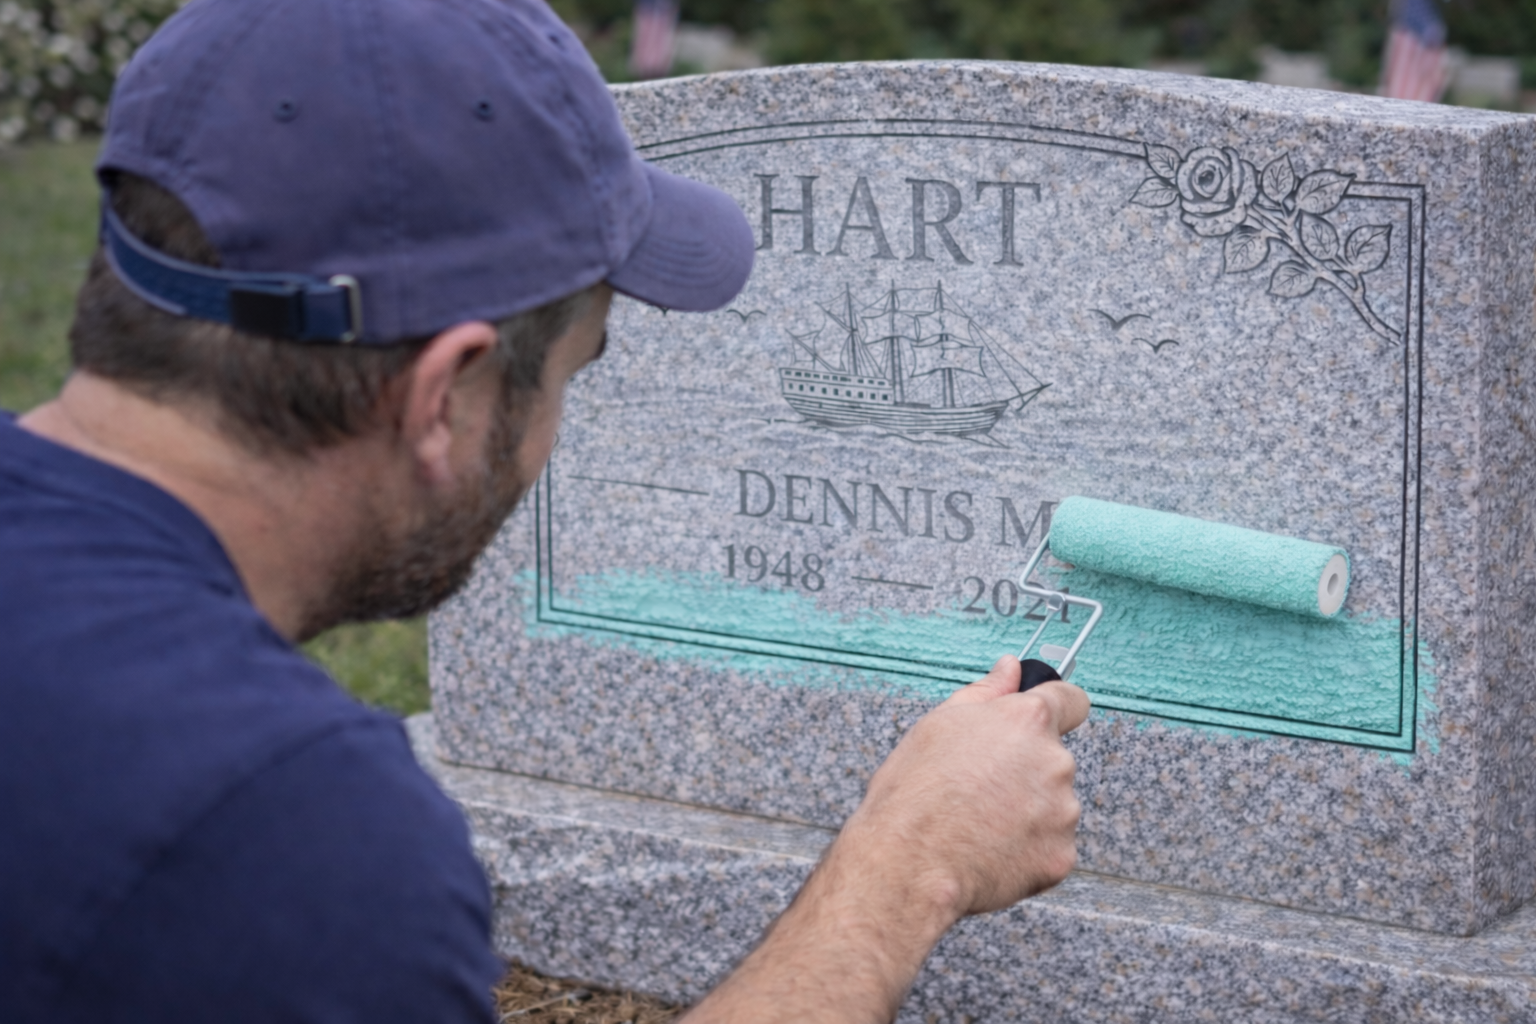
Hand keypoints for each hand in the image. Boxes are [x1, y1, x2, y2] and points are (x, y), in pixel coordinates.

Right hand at [839, 654, 1089, 918]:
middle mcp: (1055, 762)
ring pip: (1053, 804)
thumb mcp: (938, 724)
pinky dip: (1027, 849)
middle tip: (979, 787)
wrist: (908, 864)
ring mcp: (1062, 812)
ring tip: (978, 823)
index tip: (1044, 719)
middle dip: (1025, 769)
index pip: (1071, 699)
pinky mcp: (1061, 856)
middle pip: (1053, 758)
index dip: (1056, 707)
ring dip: (1028, 811)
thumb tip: (1010, 667)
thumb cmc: (914, 794)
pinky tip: (990, 851)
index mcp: (1028, 721)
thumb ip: (986, 692)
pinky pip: (1050, 846)